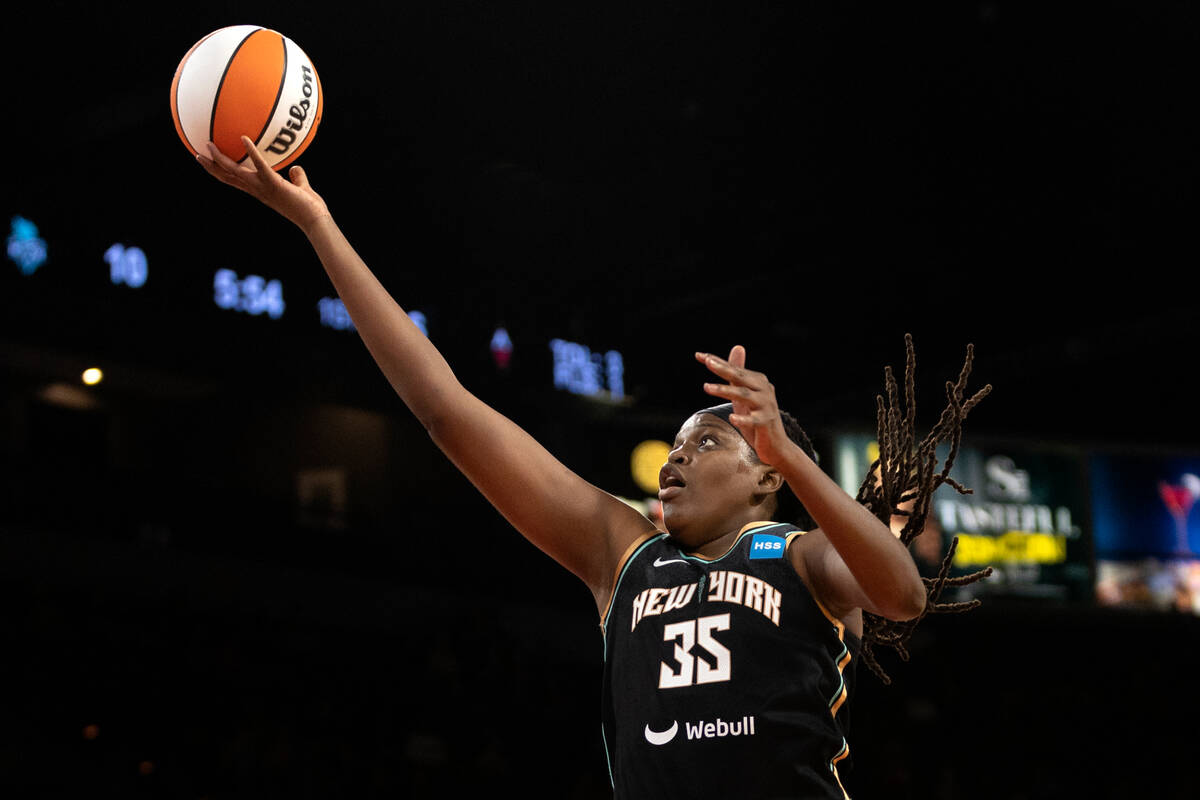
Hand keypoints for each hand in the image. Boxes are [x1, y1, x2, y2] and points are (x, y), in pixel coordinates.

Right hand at [195, 136, 330, 232]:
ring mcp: (263, 187)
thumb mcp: (300, 189)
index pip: (235, 181)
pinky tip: (244, 138)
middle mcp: (257, 190)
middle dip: (211, 167)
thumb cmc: (309, 207)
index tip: (209, 163)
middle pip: (228, 178)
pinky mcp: (274, 183)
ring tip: (209, 145)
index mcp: (260, 191)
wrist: (315, 220)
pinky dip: (252, 152)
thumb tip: (295, 168)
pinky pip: (260, 165)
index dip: (221, 173)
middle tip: (197, 154)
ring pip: (235, 172)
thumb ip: (297, 178)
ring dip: (221, 159)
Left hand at [695, 346, 793, 466]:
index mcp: (758, 381)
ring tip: (706, 387)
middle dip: (723, 369)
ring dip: (725, 390)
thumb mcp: (745, 394)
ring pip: (744, 395)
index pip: (735, 369)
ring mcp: (766, 406)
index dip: (718, 361)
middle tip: (707, 362)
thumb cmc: (757, 418)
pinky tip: (732, 418)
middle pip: (741, 377)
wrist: (777, 445)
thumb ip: (739, 374)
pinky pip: (754, 420)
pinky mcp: (766, 423)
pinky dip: (743, 419)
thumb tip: (737, 347)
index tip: (700, 355)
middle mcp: (764, 390)